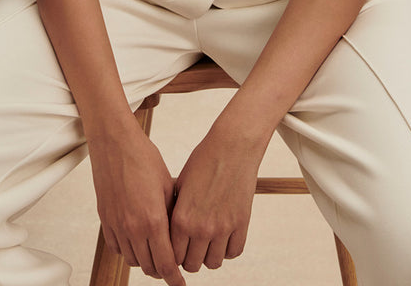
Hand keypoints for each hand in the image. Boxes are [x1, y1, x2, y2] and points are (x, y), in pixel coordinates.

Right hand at [88, 120, 184, 285]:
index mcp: (153, 220)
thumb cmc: (144, 158)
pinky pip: (117, 248)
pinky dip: (128, 250)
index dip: (175, 278)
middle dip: (162, 269)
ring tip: (155, 252)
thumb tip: (181, 233)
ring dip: (145, 260)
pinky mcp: (105, 219)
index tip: (180, 283)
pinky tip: (137, 240)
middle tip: (171, 265)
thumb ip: (173, 214)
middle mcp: (133, 228)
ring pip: (133, 260)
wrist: (115, 143)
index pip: (166, 263)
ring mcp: (116, 225)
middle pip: (149, 266)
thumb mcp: (168, 185)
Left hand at [170, 122, 262, 272]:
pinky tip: (223, 237)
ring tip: (208, 242)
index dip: (173, 253)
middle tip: (192, 246)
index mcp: (182, 218)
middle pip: (192, 264)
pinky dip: (227, 249)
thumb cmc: (204, 160)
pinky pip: (233, 252)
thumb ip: (175, 212)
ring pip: (213, 263)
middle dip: (190, 258)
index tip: (177, 247)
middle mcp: (201, 228)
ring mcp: (223, 228)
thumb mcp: (180, 185)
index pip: (173, 255)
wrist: (232, 146)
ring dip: (209, 255)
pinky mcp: (241, 224)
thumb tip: (169, 234)